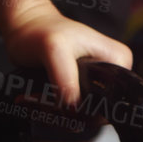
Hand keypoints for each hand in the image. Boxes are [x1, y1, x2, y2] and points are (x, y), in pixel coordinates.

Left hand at [0, 0, 131, 107]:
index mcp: (118, 60)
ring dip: (53, 113)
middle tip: (42, 99)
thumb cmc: (41, 29)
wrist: (24, 25)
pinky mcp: (78, 89)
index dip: (88, 109)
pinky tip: (33, 99)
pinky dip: (49, 110)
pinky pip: (68, 113)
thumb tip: (74, 109)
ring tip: (33, 97)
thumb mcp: (56, 50)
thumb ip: (66, 80)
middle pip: (95, 112)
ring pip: (79, 116)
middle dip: (65, 113)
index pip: (114, 100)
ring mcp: (94, 83)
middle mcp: (110, 73)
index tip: (61, 102)